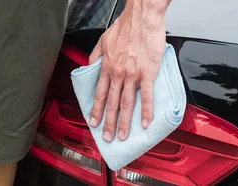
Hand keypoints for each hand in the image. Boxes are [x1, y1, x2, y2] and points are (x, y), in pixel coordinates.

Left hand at [88, 0, 169, 141]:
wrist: (142, 17)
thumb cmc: (126, 27)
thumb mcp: (102, 40)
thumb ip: (95, 56)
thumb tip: (90, 67)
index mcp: (107, 66)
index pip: (99, 93)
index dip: (96, 110)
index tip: (93, 122)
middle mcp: (118, 73)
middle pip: (111, 103)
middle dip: (108, 123)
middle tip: (107, 137)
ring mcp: (133, 74)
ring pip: (127, 103)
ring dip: (124, 122)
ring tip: (123, 135)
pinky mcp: (148, 73)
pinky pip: (146, 96)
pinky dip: (146, 111)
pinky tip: (145, 123)